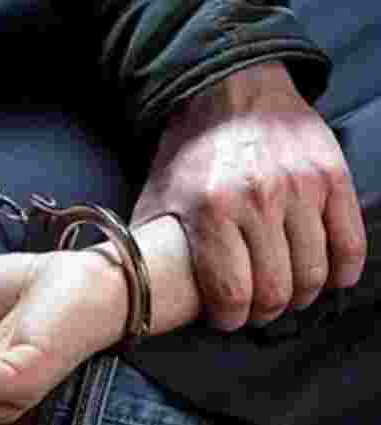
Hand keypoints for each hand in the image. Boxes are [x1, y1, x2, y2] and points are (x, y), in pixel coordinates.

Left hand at [132, 61, 366, 329]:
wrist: (231, 88)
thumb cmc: (191, 147)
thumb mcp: (159, 191)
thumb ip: (152, 239)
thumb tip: (142, 277)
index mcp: (211, 208)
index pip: (231, 292)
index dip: (230, 318)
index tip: (227, 318)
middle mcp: (259, 201)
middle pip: (275, 290)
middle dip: (263, 312)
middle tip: (255, 309)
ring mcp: (301, 188)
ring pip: (313, 274)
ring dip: (299, 296)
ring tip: (285, 293)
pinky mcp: (332, 177)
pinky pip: (349, 243)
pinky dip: (341, 271)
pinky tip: (326, 276)